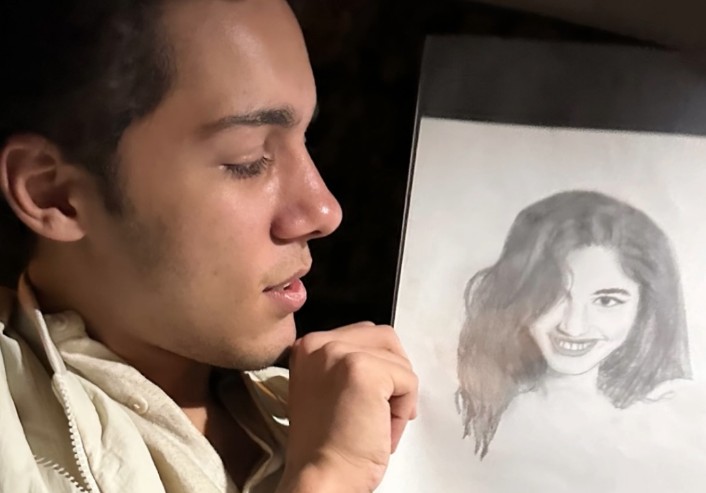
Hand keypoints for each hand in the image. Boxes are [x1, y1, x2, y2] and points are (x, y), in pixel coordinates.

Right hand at [277, 322, 417, 492]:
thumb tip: (387, 358)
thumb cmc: (327, 446)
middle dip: (393, 376)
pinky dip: (404, 409)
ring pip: (398, 359)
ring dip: (398, 394)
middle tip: (379, 413)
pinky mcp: (364, 370)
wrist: (321, 477)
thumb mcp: (325, 389)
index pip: (363, 334)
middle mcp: (319, 343)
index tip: (365, 403)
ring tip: (377, 423)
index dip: (378, 369)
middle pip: (385, 338)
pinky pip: (408, 380)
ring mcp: (340, 353)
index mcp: (307, 346)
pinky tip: (382, 430)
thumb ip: (344, 365)